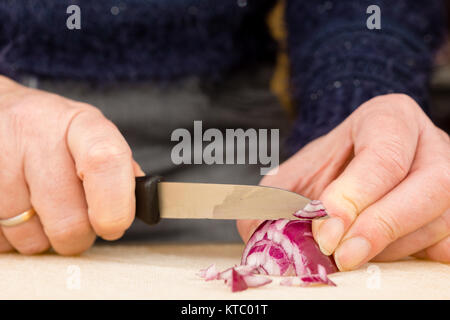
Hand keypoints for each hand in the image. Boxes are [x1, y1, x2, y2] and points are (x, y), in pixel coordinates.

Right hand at [0, 76, 143, 254]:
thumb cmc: (53, 132)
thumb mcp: (90, 135)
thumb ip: (118, 168)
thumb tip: (142, 202)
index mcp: (80, 123)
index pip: (104, 162)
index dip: (114, 205)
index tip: (113, 226)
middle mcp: (35, 134)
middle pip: (68, 219)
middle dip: (77, 235)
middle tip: (76, 223)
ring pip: (31, 237)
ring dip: (42, 237)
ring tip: (40, 208)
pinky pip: (0, 239)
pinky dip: (12, 236)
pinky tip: (15, 209)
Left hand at [237, 94, 449, 269]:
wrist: (353, 164)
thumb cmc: (327, 167)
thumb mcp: (294, 174)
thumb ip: (271, 198)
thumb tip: (254, 231)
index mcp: (389, 118)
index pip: (384, 155)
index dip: (356, 196)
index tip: (326, 232)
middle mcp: (430, 143)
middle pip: (430, 185)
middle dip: (383, 225)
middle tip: (343, 256)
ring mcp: (449, 177)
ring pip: (437, 219)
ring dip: (390, 247)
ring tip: (350, 253)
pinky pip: (449, 244)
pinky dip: (417, 257)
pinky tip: (383, 256)